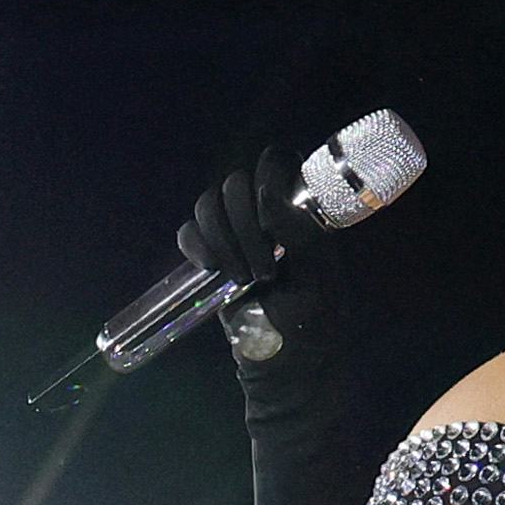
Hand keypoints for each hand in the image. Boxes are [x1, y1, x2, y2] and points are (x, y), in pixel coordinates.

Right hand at [176, 142, 326, 295]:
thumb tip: (264, 192)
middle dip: (245, 228)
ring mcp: (229, 226)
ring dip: (223, 241)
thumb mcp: (317, 266)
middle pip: (235, 183)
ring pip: (208, 203)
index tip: (274, 223)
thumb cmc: (313, 305)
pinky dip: (198, 248)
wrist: (289, 345)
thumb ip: (297, 228)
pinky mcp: (205, 249)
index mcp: (294, 199)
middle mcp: (259, 205)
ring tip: (244, 278)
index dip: (268, 178)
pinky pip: (188, 231)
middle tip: (266, 270)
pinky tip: (214, 268)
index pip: (274, 160)